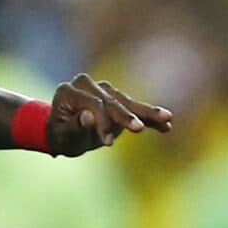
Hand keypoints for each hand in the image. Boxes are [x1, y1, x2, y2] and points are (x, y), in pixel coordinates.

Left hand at [47, 74, 173, 154]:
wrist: (61, 133)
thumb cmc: (60, 136)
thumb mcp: (62, 137)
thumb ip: (73, 127)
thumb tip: (88, 117)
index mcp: (69, 91)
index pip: (92, 104)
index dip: (102, 123)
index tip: (107, 143)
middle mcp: (86, 84)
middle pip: (111, 100)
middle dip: (126, 116)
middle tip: (138, 129)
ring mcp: (102, 89)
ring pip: (126, 101)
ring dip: (147, 113)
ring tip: (167, 120)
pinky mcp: (115, 98)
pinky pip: (134, 107)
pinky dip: (149, 116)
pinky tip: (167, 123)